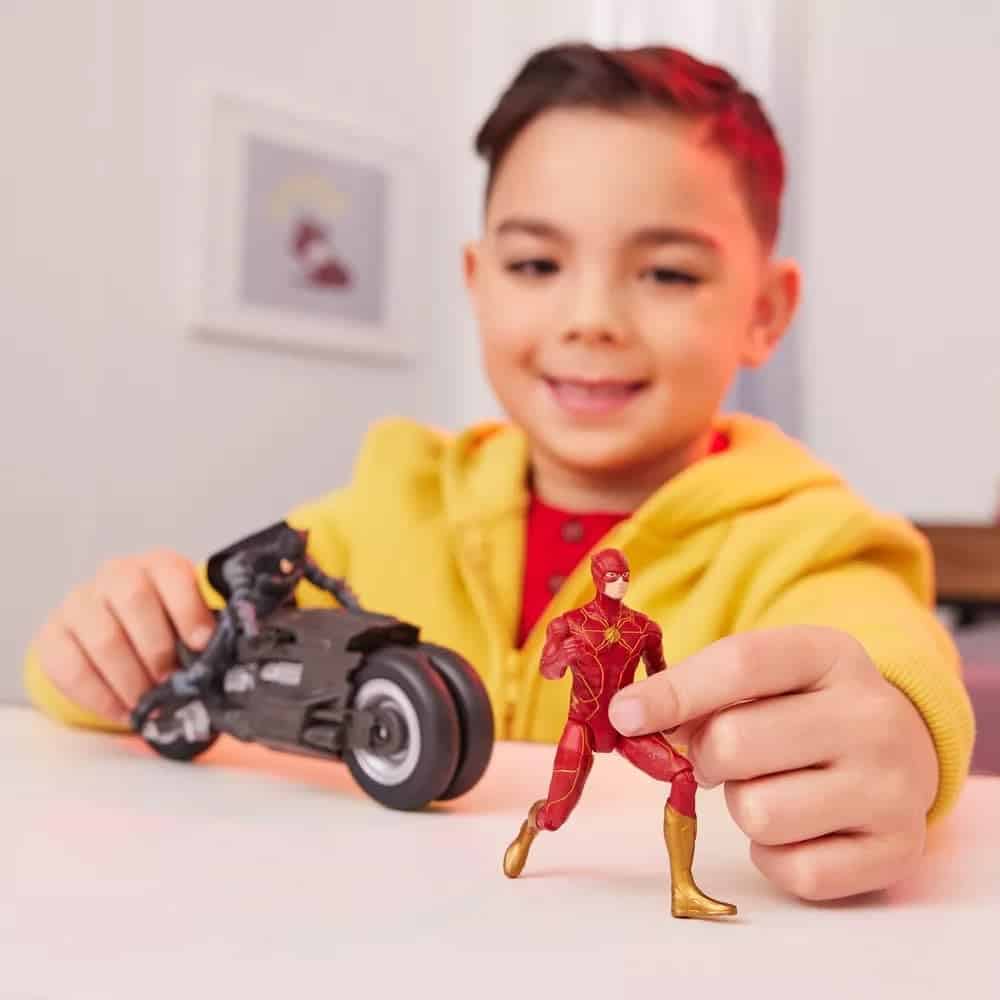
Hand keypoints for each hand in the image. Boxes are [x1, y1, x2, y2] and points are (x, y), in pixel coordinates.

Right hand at [34, 549, 216, 724]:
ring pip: (103, 636)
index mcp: (159, 566)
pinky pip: (70, 667)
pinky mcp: (53, 634)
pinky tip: (122, 712)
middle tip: (172, 682)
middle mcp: (116, 574)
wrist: (120, 633)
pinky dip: (99, 696)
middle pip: (134, 599)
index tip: (202, 645)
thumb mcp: (191, 621)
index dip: (188, 610)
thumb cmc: (167, 628)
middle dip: (158, 648)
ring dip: (130, 678)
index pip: (172, 574)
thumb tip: (226, 661)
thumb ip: (206, 634)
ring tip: (149, 703)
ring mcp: (80, 602)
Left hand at [607, 626, 937, 900]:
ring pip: (758, 813)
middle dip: (706, 756)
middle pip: (735, 743)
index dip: (671, 692)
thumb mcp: (766, 675)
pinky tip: (796, 827)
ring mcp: (893, 787)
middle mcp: (872, 716)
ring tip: (768, 787)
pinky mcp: (897, 851)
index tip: (623, 715)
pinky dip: (776, 856)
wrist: (899, 747)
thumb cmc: (804, 706)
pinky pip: (795, 871)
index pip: (739, 664)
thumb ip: (701, 688)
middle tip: (720, 757)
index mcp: (831, 655)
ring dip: (743, 806)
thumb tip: (631, 719)